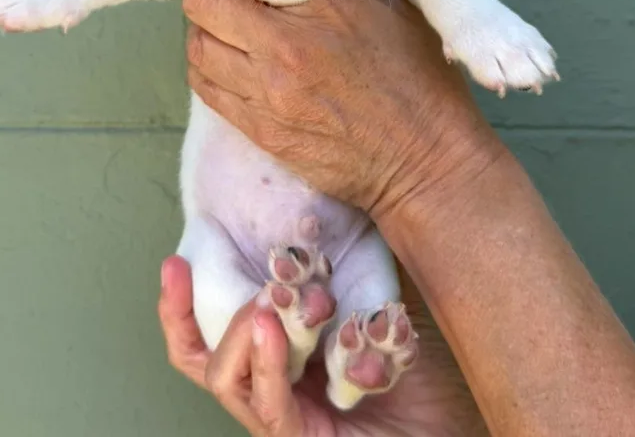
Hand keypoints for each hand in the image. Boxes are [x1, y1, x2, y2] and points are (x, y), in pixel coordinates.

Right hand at [159, 256, 486, 436]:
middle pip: (201, 358)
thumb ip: (337, 271)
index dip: (183, 300)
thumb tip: (305, 218)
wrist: (460, 423)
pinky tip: (270, 328)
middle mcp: (272, 385)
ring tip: (259, 300)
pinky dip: (267, 366)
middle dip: (182, 313)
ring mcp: (284, 418)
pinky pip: (270, 407)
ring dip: (237, 333)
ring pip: (227, 378)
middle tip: (181, 266)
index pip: (212, 330)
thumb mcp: (373, 298)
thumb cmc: (424, 365)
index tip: (173, 259)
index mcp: (280, 353)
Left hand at [183, 0, 502, 217]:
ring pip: (197, 48)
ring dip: (201, 31)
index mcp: (322, 7)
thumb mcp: (395, 8)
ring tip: (221, 29)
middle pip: (202, 4)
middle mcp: (284, 46)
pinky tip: (223, 64)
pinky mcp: (261, 130)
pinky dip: (205, 69)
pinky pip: (207, 90)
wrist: (425, 159)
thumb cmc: (419, 81)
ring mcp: (268, 92)